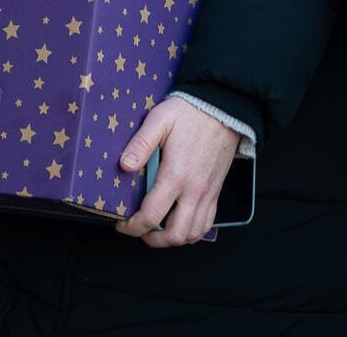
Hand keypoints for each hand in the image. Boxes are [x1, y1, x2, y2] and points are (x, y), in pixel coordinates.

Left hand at [116, 98, 238, 245]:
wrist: (224, 108)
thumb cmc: (189, 112)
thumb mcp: (159, 119)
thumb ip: (140, 143)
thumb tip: (124, 166)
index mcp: (176, 175)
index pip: (152, 216)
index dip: (133, 227)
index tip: (122, 224)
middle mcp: (195, 190)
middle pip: (175, 235)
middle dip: (153, 240)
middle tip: (138, 231)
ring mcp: (208, 193)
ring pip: (193, 233)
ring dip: (173, 239)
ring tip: (157, 230)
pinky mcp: (216, 191)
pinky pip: (207, 223)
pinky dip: (192, 231)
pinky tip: (179, 222)